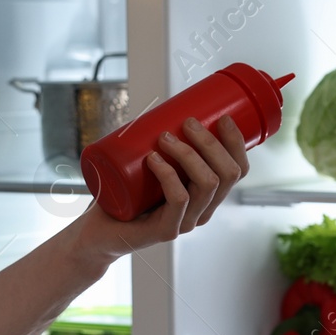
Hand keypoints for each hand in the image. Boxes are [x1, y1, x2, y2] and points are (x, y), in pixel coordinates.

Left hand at [76, 116, 249, 258]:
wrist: (98, 230)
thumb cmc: (125, 192)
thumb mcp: (149, 162)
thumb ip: (160, 140)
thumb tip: (165, 103)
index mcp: (207, 195)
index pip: (237, 170)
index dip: (236, 143)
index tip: (223, 117)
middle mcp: (203, 210)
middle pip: (227, 174)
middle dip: (211, 142)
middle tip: (187, 122)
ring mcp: (186, 222)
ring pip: (206, 184)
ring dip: (189, 154)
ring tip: (164, 137)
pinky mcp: (166, 231)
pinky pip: (179, 200)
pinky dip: (169, 175)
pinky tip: (153, 160)